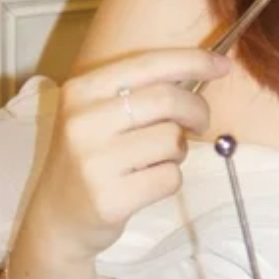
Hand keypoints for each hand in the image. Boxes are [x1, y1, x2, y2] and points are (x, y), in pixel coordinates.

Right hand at [24, 46, 229, 261]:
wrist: (56, 217)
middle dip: (197, 111)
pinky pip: (170, 177)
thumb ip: (140, 91)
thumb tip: (205, 66)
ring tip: (155, 159)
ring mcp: (95, 162)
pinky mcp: (110, 198)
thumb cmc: (90, 159)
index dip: (193, 61)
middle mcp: (83, 121)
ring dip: (178, 152)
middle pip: (169, 100)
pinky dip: (170, 179)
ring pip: (173, 141)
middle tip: (199, 124)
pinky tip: (147, 183)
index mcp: (81, 91)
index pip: (149, 64)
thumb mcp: (97, 114)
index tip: (223, 65)